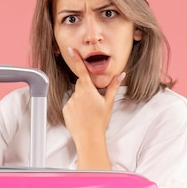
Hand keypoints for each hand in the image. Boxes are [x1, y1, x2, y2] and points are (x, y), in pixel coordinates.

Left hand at [62, 48, 124, 168]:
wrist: (89, 138)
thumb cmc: (100, 121)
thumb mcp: (108, 103)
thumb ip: (113, 87)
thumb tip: (121, 75)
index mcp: (89, 91)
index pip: (82, 71)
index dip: (76, 59)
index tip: (71, 50)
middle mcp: (78, 94)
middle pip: (81, 83)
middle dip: (87, 87)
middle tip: (94, 99)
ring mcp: (70, 102)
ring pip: (76, 94)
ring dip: (82, 98)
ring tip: (89, 111)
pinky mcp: (65, 109)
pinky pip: (71, 103)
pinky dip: (76, 106)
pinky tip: (82, 115)